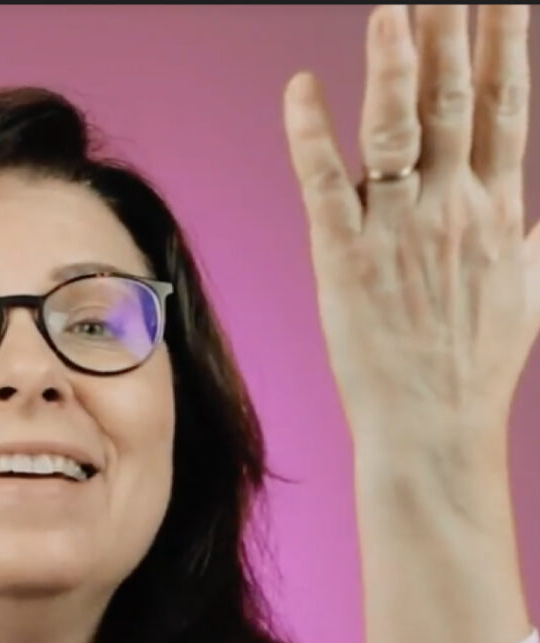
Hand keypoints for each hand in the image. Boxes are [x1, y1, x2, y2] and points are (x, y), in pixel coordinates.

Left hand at [283, 5, 539, 452]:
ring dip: (396, 63)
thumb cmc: (474, 363)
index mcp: (496, 209)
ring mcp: (399, 232)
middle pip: (455, 99)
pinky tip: (301, 90)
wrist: (436, 425)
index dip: (506, 41)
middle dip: (454, 27)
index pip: (505, 105)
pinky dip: (312, 136)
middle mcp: (453, 208)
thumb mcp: (529, 288)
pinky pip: (326, 186)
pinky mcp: (345, 259)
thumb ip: (533, 233)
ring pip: (398, 129)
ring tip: (391, 7)